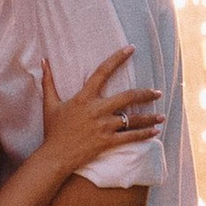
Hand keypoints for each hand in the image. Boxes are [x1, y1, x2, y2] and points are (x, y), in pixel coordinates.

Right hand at [37, 44, 163, 175]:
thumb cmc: (52, 130)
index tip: (130, 49)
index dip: (117, 58)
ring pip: (133, 118)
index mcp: (85, 97)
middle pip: (128, 96)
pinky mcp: (108, 142)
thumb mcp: (49, 104)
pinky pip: (130, 137)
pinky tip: (155, 132)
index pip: (103, 72)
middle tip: (158, 92)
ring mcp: (104, 126)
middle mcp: (98, 109)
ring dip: (150, 116)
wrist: (55, 156)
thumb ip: (48, 81)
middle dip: (146, 94)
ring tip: (162, 115)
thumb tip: (43, 61)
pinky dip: (144, 134)